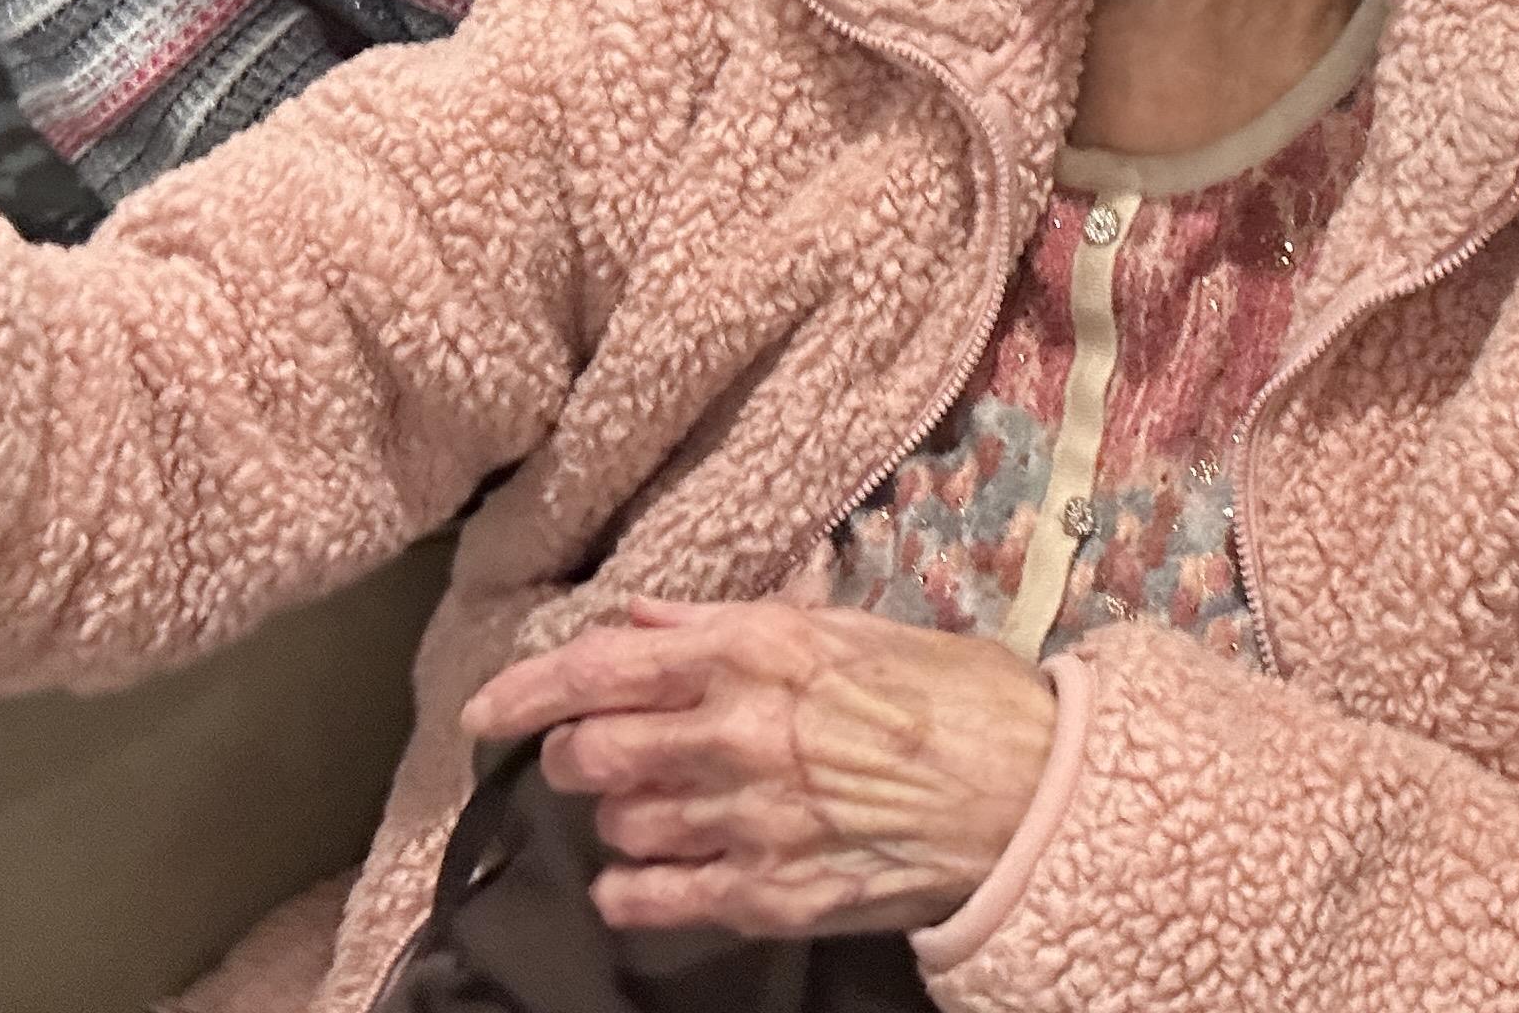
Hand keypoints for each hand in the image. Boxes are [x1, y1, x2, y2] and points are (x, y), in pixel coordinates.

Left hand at [460, 597, 1061, 941]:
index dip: (526, 690)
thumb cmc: (952, 695)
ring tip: (659, 807)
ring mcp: (749, 820)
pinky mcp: (768, 894)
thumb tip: (638, 619)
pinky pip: (652, 899)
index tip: (487, 711)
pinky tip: (649, 876)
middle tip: (603, 754)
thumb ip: (729, 625)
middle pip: (593, 751)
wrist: (1031, 792)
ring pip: (619, 826)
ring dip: (621, 818)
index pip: (601, 668)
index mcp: (758, 651)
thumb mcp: (847, 629)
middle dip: (581, 753)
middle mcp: (739, 731)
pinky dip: (633, 888)